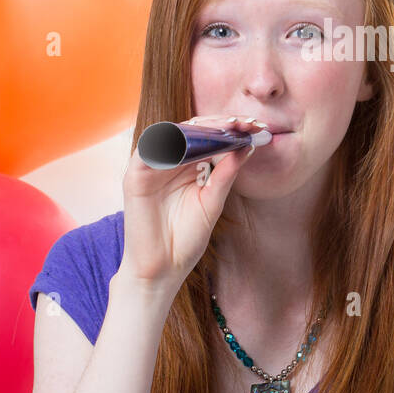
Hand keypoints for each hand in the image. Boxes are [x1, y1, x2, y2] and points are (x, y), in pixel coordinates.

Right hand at [117, 115, 267, 300]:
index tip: (258, 126)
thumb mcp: (212, 202)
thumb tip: (247, 147)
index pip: (210, 137)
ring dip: (198, 128)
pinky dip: (167, 143)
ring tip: (225, 127)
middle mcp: (170, 161)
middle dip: (221, 123)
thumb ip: (225, 175)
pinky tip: (189, 141)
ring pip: (172, 134)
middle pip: (193, 130)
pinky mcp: (135, 176)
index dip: (233, 129)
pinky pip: (148, 151)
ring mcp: (152, 166)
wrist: (163, 269)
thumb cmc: (186, 238)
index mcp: (190, 166)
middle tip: (245, 123)